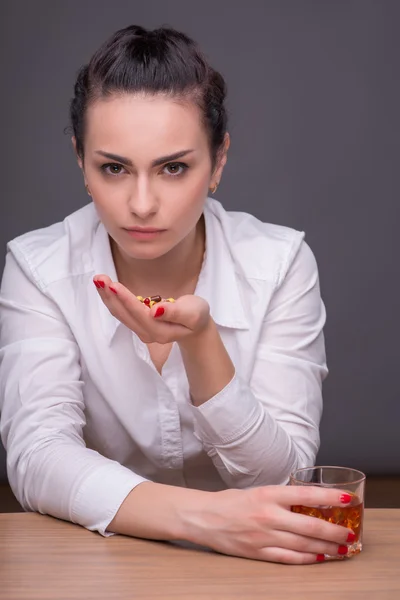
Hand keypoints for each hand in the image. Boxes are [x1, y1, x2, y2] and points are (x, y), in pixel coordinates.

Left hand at [93, 275, 209, 343]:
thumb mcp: (194, 313)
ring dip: (107, 297)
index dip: (126, 300)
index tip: (113, 285)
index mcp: (161, 331)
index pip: (140, 314)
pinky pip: (121, 311)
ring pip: (120, 313)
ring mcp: (141, 330)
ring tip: (99, 279)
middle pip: (124, 315)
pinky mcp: (137, 323)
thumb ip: (176, 312)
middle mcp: (147, 333)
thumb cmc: (196, 315)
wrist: (195, 326)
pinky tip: (105, 287)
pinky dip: (112, 298)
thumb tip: (155, 310)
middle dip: (111, 296)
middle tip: (100, 278)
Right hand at [185, 485, 355, 563]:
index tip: (348, 498)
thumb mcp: (257, 491)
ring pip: (303, 545)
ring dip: (326, 548)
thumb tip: (306, 502)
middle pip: (310, 525)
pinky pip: (289, 558)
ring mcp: (264, 536)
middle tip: (350, 533)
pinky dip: (307, 559)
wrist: (203, 517)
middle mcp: (269, 515)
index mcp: (268, 494)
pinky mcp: (258, 552)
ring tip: (341, 548)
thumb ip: (281, 498)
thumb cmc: (229, 501)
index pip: (307, 494)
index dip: (331, 497)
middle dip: (335, 530)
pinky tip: (319, 558)